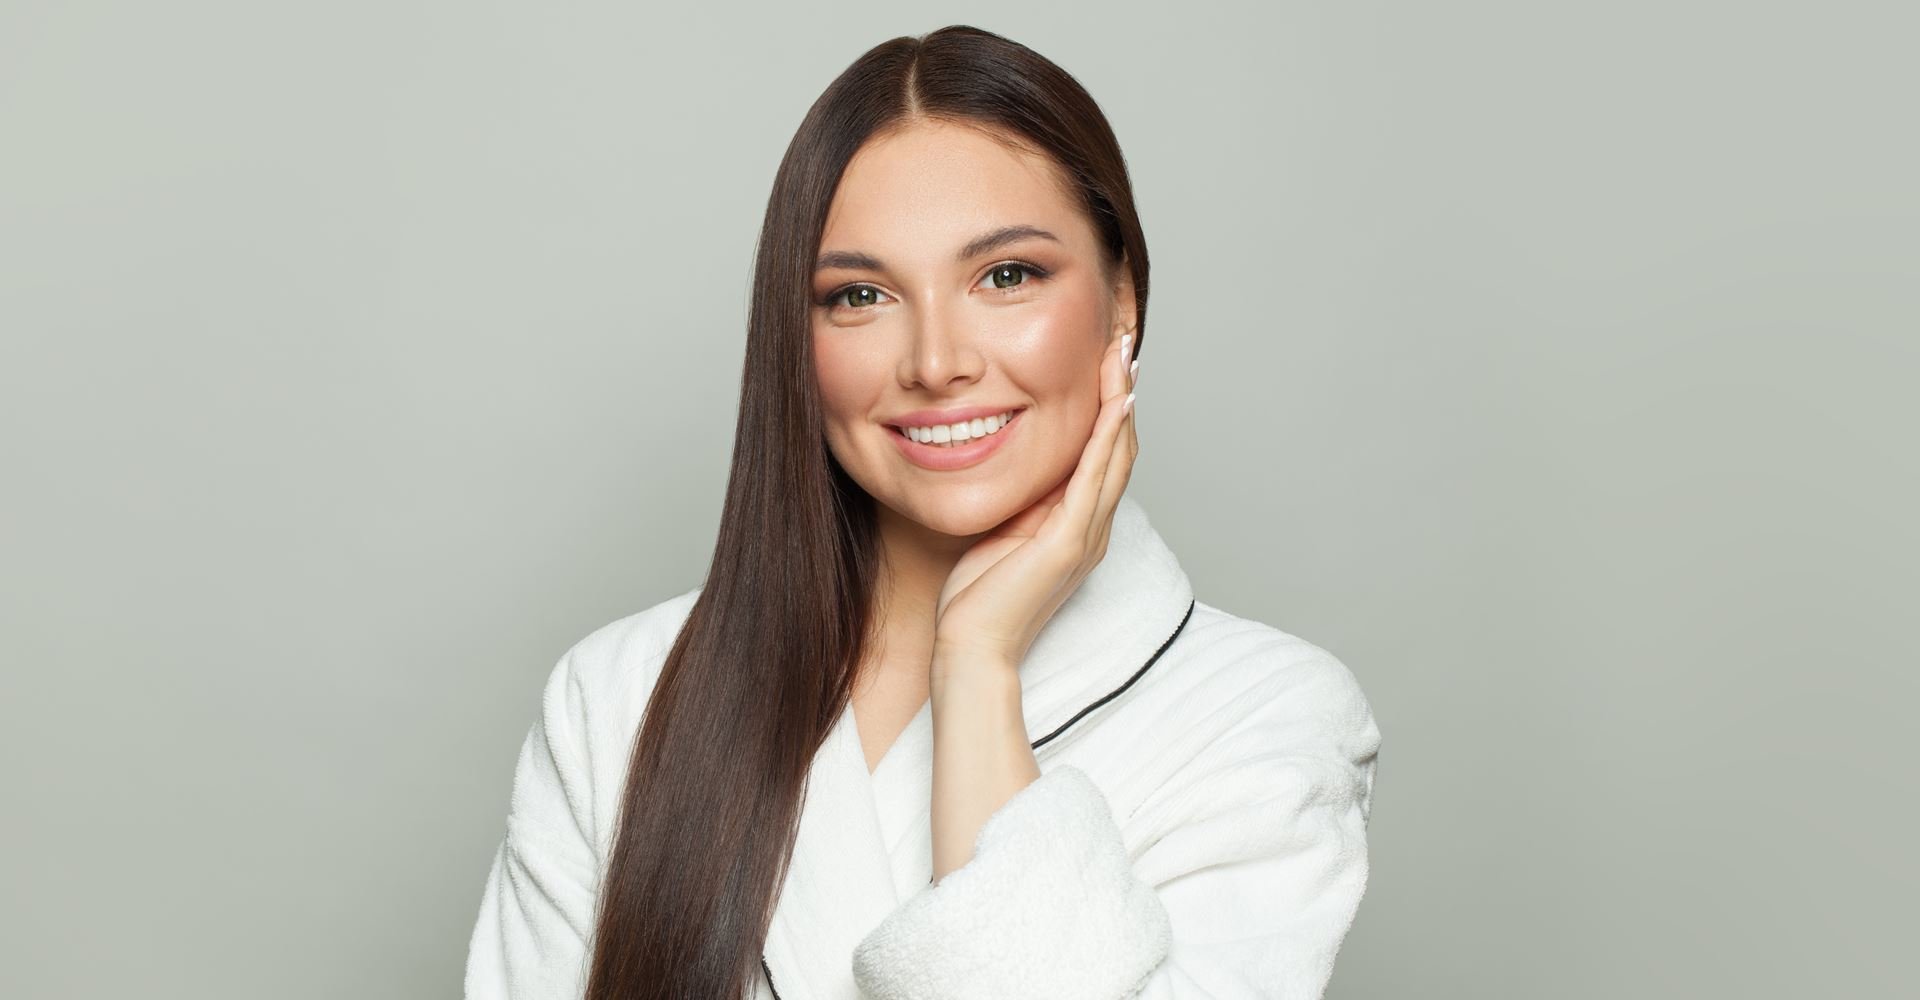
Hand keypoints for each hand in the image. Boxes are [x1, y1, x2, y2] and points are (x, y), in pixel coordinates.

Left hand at [931, 330, 1140, 675]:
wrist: (972, 647)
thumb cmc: (978, 598)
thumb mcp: (1002, 531)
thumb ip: (1021, 501)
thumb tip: (1017, 461)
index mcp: (1077, 526)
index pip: (1103, 454)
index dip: (1110, 407)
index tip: (1107, 362)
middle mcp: (1091, 528)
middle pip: (1120, 447)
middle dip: (1124, 392)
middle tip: (1125, 345)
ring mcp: (1085, 535)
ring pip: (1116, 456)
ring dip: (1123, 403)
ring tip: (1125, 359)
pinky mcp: (1070, 543)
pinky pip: (1095, 480)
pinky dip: (1107, 439)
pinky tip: (1114, 405)